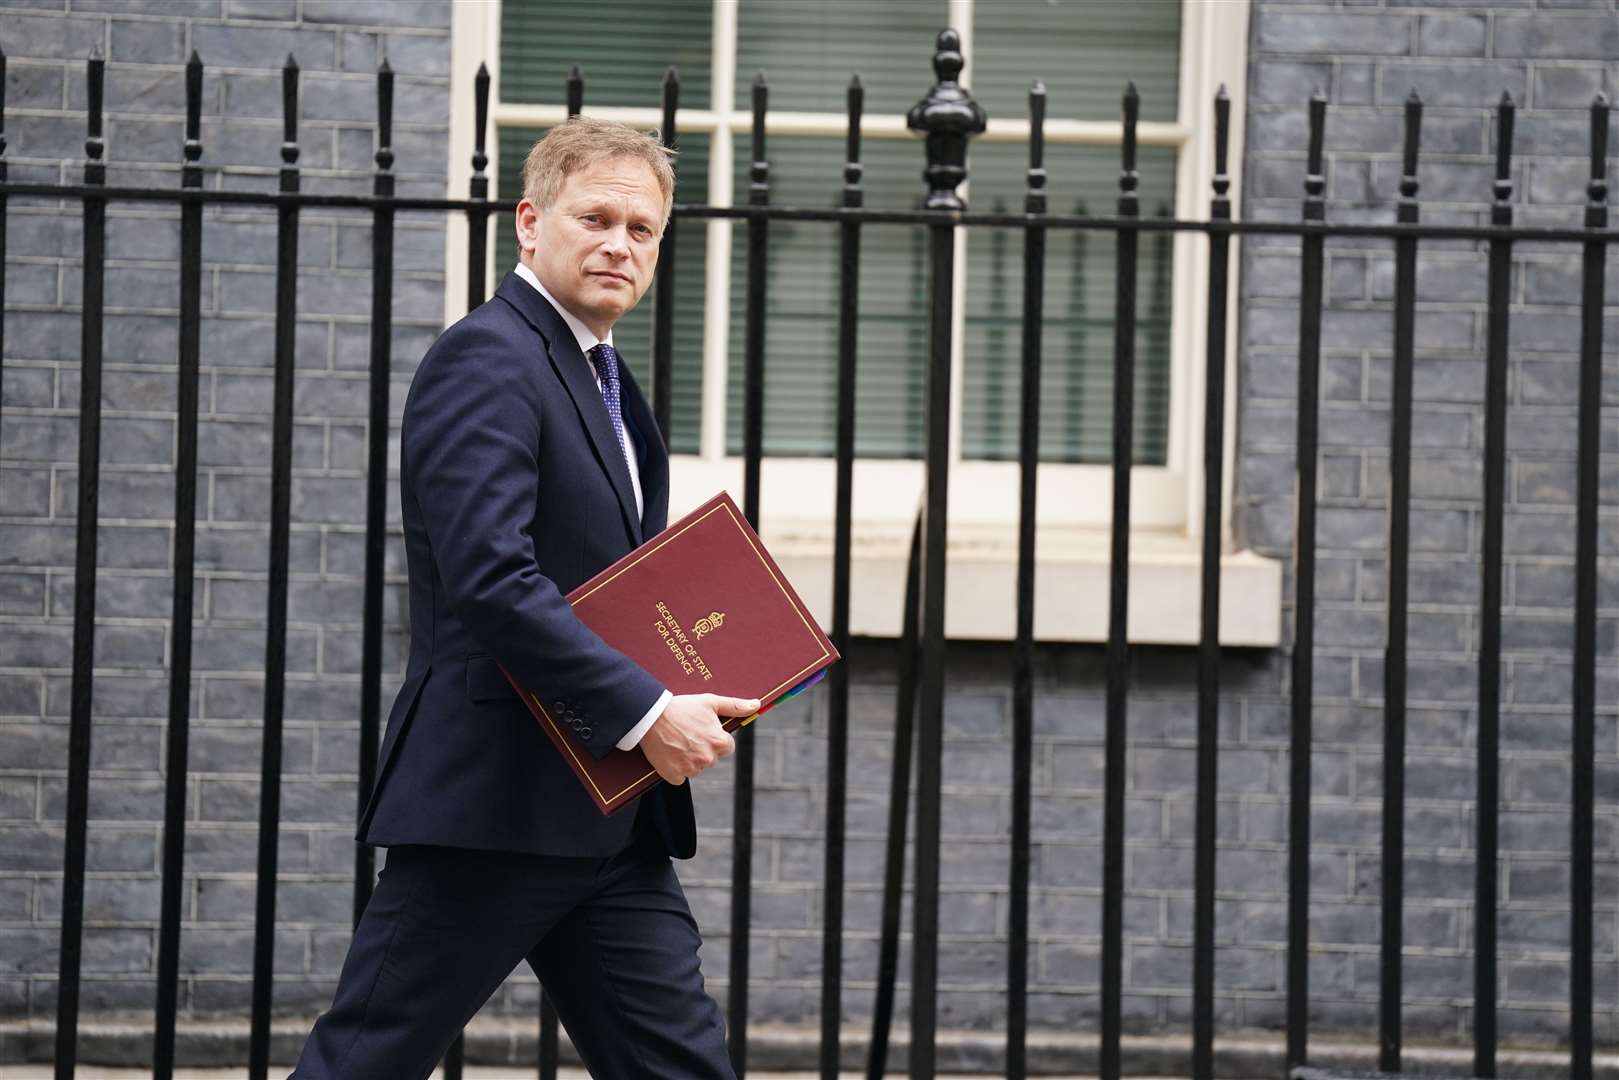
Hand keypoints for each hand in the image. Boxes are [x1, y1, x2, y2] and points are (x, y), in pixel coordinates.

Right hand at [639, 693, 757, 784]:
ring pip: (696, 769)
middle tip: (687, 734)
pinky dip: (675, 769)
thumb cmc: (682, 707)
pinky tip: (669, 753)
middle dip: (702, 749)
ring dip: (689, 760)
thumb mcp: (710, 702)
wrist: (650, 716)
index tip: (703, 731)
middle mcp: (707, 758)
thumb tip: (756, 705)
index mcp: (719, 742)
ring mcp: (690, 769)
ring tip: (676, 742)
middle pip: (711, 758)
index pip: (727, 747)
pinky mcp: (674, 776)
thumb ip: (735, 706)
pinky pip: (680, 777)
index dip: (716, 739)